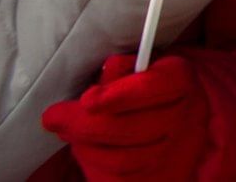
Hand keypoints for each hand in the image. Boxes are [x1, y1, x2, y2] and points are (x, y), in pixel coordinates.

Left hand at [40, 51, 235, 181]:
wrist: (178, 121)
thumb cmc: (145, 86)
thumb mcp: (138, 66)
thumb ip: (122, 69)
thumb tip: (108, 73)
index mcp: (179, 80)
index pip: (151, 88)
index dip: (118, 96)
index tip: (88, 99)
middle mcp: (181, 118)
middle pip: (132, 130)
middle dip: (87, 126)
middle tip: (54, 117)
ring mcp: (170, 152)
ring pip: (124, 160)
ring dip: (87, 148)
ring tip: (68, 131)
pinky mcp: (154, 177)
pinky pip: (118, 180)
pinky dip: (95, 166)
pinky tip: (84, 150)